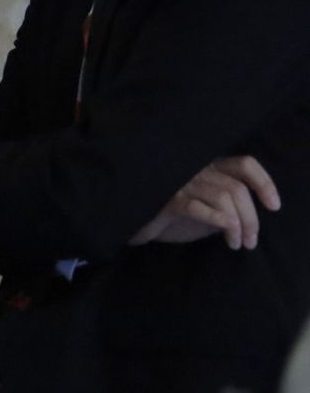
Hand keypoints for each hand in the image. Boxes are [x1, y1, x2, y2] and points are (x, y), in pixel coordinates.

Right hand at [130, 156, 280, 249]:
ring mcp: (180, 182)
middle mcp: (195, 169)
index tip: (273, 206)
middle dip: (251, 218)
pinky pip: (198, 207)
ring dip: (237, 225)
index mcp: (207, 167)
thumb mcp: (203, 209)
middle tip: (251, 241)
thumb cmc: (170, 215)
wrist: (134, 222)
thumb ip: (224, 206)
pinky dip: (218, 219)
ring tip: (237, 244)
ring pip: (224, 197)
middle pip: (237, 188)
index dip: (263, 182)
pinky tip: (226, 231)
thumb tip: (250, 218)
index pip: (243, 164)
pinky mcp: (167, 199)